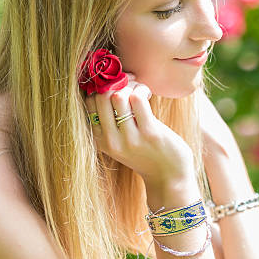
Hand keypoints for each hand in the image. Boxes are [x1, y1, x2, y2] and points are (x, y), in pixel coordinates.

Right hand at [84, 73, 194, 187]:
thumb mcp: (121, 140)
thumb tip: (109, 81)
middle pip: (100, 96)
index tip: (117, 87)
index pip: (88, 103)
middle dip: (116, 83)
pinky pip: (137, 99)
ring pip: (117, 96)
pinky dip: (142, 90)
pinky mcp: (149, 133)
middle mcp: (111, 140)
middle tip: (130, 85)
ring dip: (131, 86)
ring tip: (140, 90)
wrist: (169, 177)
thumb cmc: (147, 152)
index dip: (103, 88)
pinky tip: (148, 95)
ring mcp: (129, 138)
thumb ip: (111, 119)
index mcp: (100, 140)